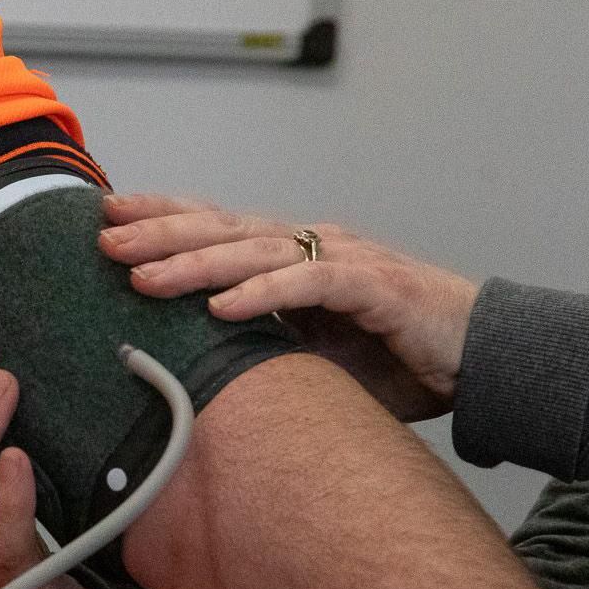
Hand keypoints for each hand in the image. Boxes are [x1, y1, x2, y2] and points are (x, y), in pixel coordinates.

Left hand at [100, 194, 477, 421]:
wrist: (485, 359)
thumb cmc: (399, 357)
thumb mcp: (311, 356)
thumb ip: (260, 349)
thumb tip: (192, 370)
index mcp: (294, 256)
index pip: (216, 227)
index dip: (163, 219)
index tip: (107, 219)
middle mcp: (312, 246)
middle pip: (223, 229)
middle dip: (159, 232)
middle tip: (103, 238)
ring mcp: (343, 260)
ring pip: (254, 250)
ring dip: (195, 263)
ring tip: (141, 276)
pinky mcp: (374, 287)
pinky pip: (309, 285)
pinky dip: (263, 292)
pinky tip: (220, 305)